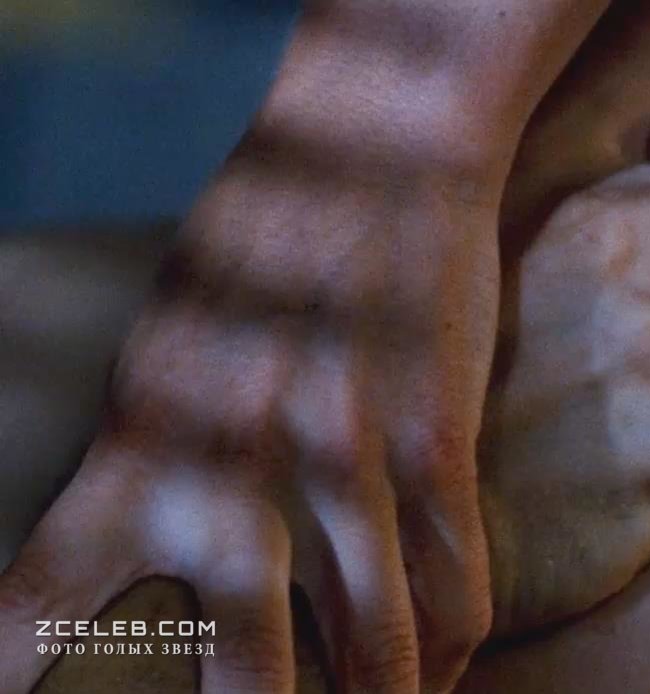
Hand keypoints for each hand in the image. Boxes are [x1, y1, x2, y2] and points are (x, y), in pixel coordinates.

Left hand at [0, 2, 614, 690]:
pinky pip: (457, 585)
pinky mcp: (435, 441)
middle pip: (234, 659)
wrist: (379, 151)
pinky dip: (451, 650)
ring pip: (378, 645)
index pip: (48, 600)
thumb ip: (147, 459)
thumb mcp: (163, 343)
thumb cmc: (260, 245)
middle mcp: (230, 456)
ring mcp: (343, 453)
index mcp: (138, 432)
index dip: (22, 678)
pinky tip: (443, 673)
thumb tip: (152, 568)